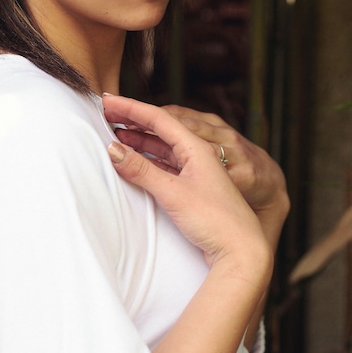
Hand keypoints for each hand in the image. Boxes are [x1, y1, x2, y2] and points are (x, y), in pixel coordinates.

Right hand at [102, 93, 271, 273]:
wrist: (244, 252)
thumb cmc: (216, 221)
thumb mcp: (173, 193)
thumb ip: (142, 170)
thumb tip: (113, 149)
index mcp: (197, 148)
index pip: (159, 119)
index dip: (131, 108)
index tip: (109, 101)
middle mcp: (199, 154)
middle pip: (162, 128)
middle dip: (133, 119)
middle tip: (108, 113)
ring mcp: (198, 171)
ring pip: (164, 146)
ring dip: (141, 138)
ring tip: (117, 134)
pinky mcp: (195, 188)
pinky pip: (168, 163)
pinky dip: (150, 157)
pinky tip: (138, 159)